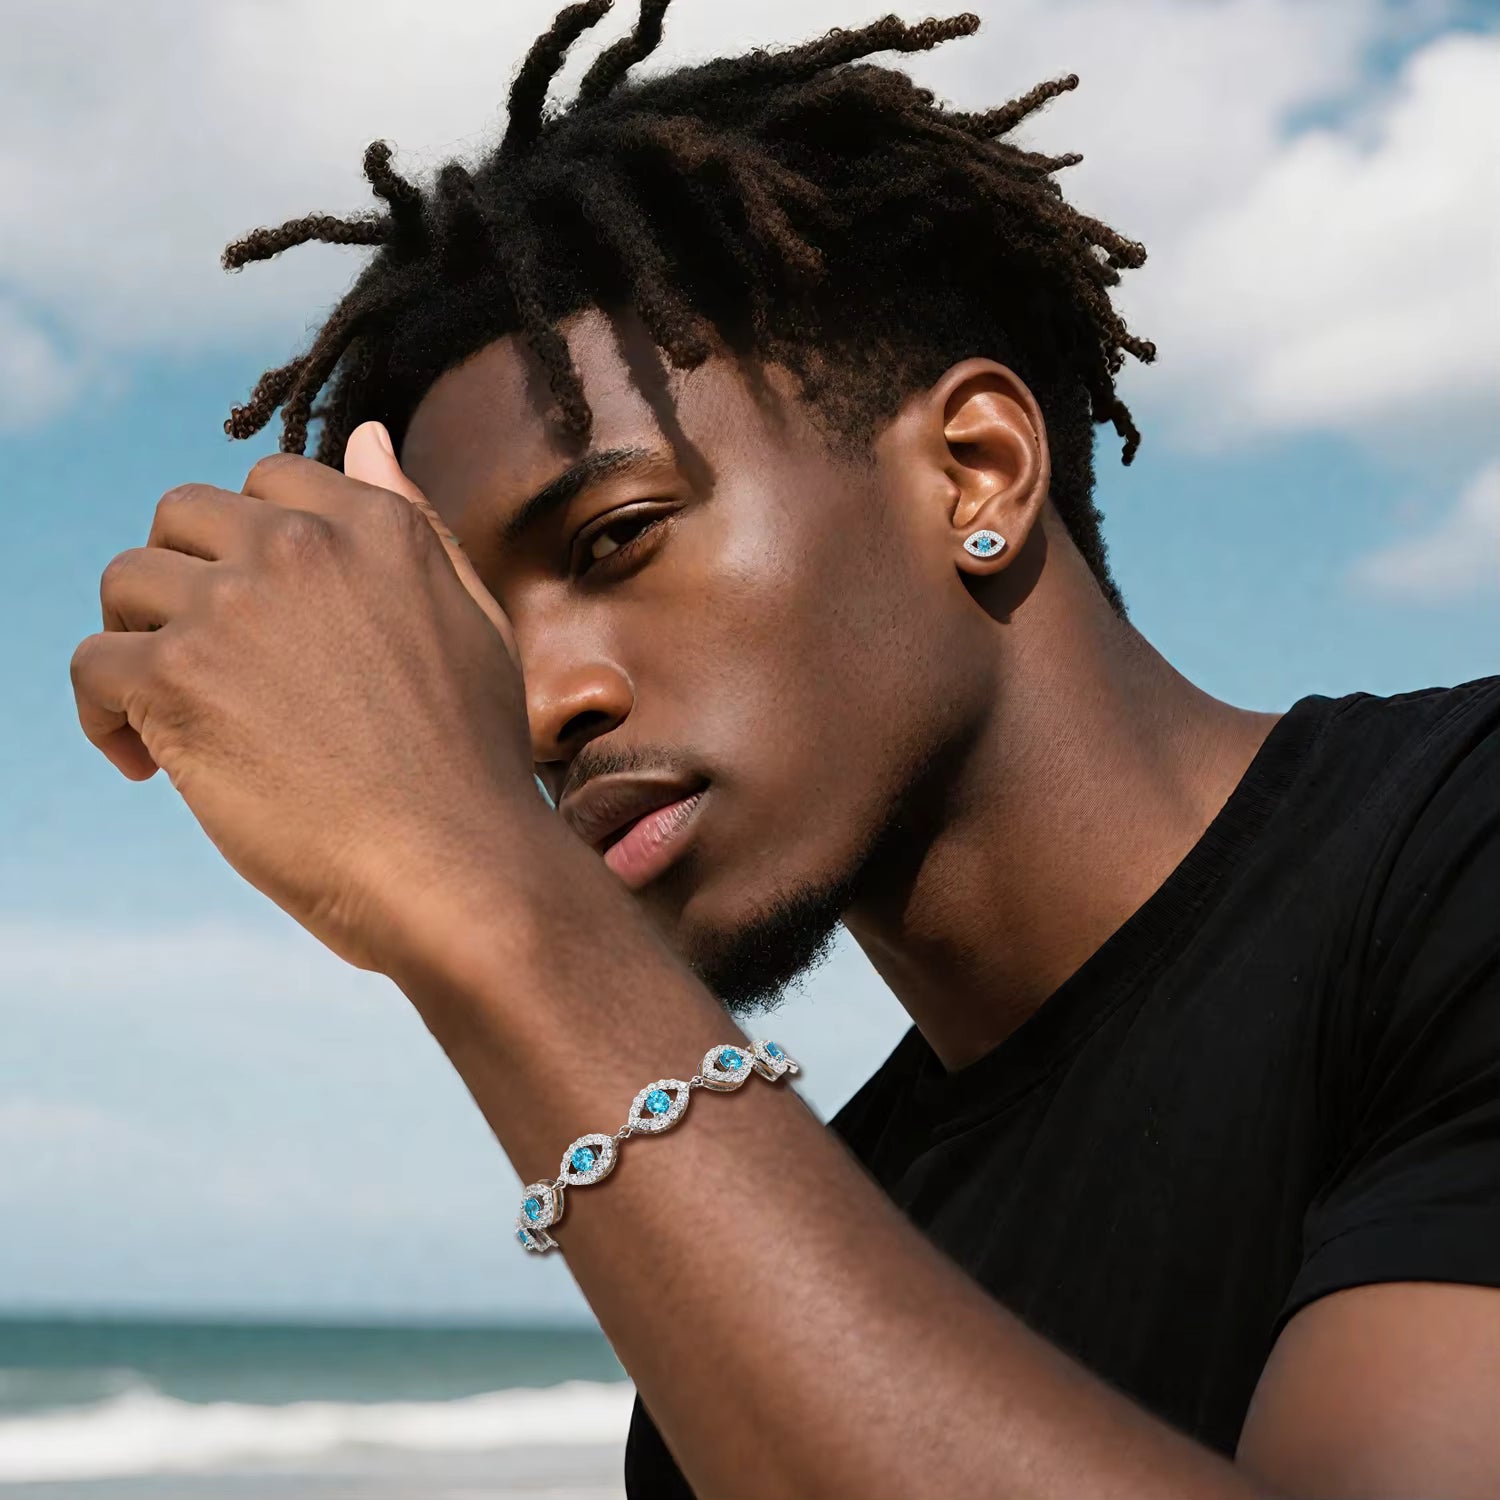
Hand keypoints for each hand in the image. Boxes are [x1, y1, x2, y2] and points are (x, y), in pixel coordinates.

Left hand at [70, 421, 533, 973]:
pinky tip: (151, 765)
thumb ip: (414, 524)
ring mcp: (234, 607)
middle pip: (182, 515)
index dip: (253, 549)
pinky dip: (105, 717)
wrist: (458, 865)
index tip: (265, 619)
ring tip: (174, 717)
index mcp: (377, 527)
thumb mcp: (473, 619)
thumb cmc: (472, 762)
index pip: (271, 481)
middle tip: (208, 663)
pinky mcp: (176, 678)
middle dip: (184, 581)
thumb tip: (365, 435)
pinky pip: (94, 665)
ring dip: (140, 643)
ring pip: (126, 581)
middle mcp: (302, 546)